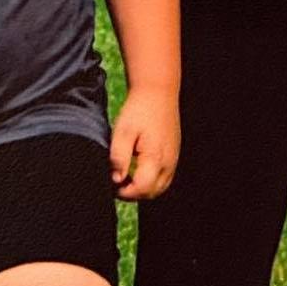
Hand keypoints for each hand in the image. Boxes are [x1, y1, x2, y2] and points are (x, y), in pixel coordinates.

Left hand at [109, 86, 178, 201]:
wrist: (158, 91)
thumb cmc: (139, 110)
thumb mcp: (123, 131)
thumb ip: (119, 157)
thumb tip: (116, 179)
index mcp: (155, 158)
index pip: (142, 190)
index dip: (124, 193)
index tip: (112, 185)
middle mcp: (168, 162)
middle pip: (152, 193)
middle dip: (133, 194)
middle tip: (117, 183)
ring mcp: (173, 159)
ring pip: (160, 187)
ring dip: (143, 188)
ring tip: (126, 177)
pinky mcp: (174, 154)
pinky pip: (164, 177)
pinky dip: (151, 180)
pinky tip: (138, 168)